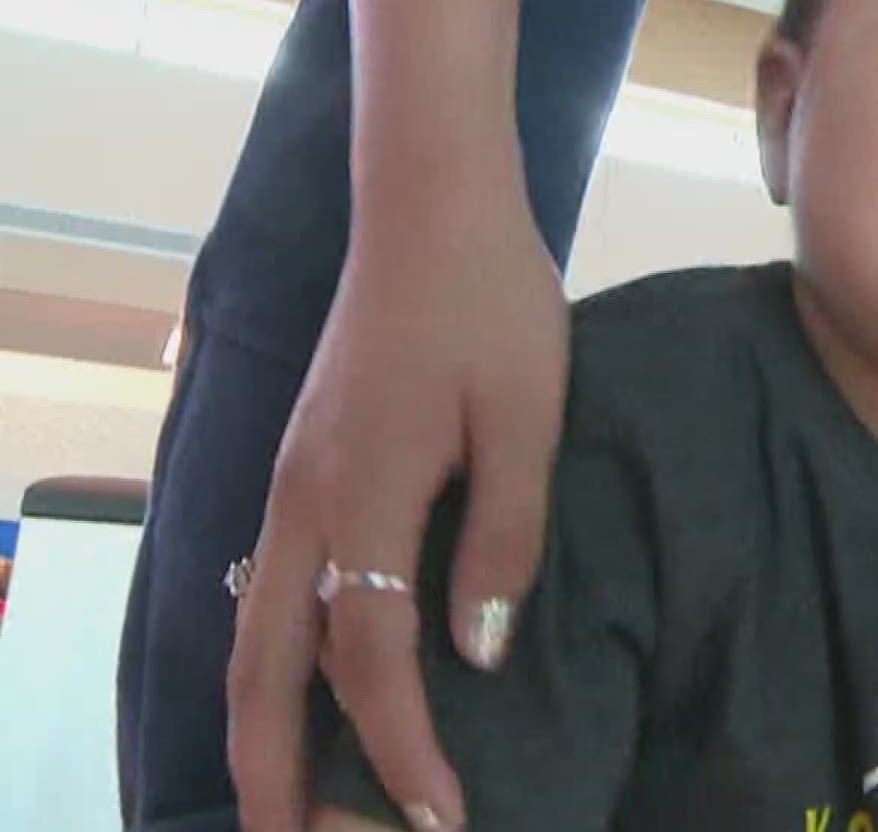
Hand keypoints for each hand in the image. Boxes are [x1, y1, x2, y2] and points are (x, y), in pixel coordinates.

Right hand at [227, 184, 568, 830]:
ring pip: (248, 630)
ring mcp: (290, 480)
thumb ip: (505, 537)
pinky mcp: (300, 461)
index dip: (400, 747)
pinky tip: (294, 684)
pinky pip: (263, 586)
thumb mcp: (529, 417)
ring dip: (258, 722)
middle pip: (264, 668)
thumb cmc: (495, 303)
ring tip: (280, 799)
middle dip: (274, 770)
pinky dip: (264, 659)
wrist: (431, 207)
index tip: (437, 819)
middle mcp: (304, 501)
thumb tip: (478, 655)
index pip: (370, 658)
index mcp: (365, 494)